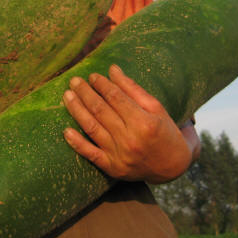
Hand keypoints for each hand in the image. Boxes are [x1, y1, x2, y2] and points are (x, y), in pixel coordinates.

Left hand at [62, 64, 192, 182]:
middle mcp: (130, 139)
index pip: (115, 98)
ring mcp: (120, 156)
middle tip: (74, 81)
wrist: (172, 166)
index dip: (101, 85)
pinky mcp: (112, 168)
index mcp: (144, 122)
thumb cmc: (165, 131)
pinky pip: (90, 154)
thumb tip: (112, 69)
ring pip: (92, 128)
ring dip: (76, 110)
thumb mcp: (155, 108)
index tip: (92, 76)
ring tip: (67, 96)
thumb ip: (132, 89)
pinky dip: (77, 143)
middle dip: (85, 93)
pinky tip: (65, 131)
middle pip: (101, 110)